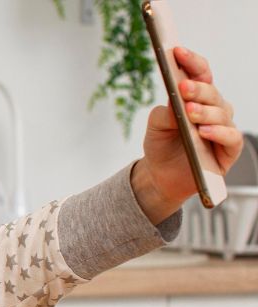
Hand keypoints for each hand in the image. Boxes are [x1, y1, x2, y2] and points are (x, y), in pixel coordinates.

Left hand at [134, 46, 243, 222]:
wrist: (161, 177)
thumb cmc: (162, 146)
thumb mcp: (154, 128)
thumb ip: (162, 114)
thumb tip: (174, 103)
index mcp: (197, 97)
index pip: (200, 73)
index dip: (191, 61)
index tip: (176, 52)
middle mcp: (214, 109)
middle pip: (210, 91)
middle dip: (196, 88)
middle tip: (182, 86)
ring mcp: (223, 127)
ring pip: (221, 112)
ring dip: (204, 111)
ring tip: (189, 111)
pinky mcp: (229, 148)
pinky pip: (230, 136)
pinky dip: (218, 132)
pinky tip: (203, 131)